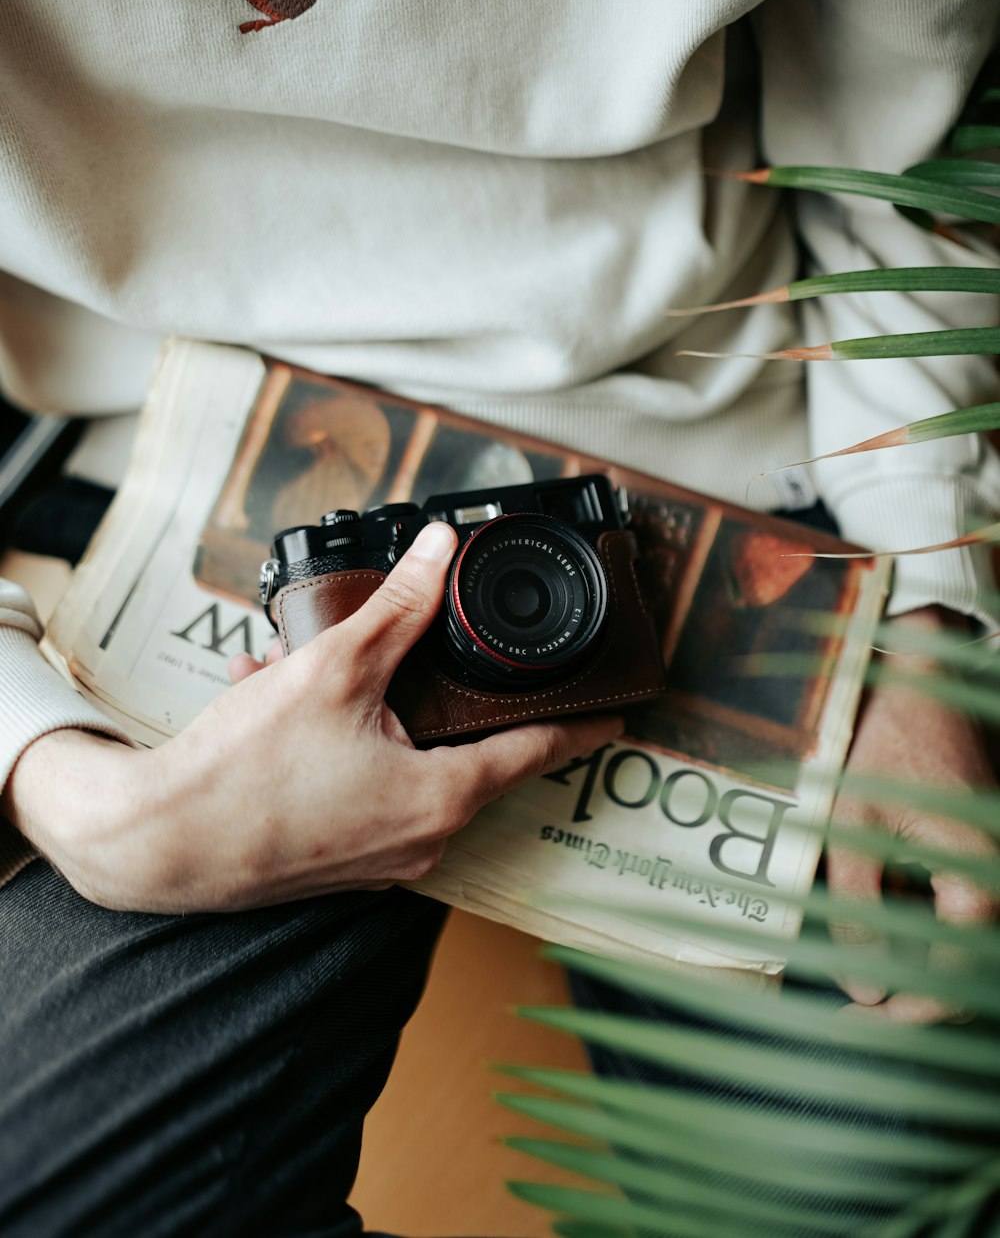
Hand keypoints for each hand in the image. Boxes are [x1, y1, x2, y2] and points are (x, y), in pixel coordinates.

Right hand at [5, 522, 621, 911]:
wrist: (154, 844)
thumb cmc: (243, 771)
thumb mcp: (333, 670)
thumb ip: (398, 607)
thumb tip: (440, 552)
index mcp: (439, 798)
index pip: (537, 751)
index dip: (580, 724)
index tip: (617, 714)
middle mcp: (419, 839)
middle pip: (460, 746)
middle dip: (430, 686)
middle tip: (414, 644)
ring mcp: (377, 856)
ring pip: (397, 756)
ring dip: (364, 704)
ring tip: (303, 662)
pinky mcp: (337, 857)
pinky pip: (356, 781)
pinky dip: (332, 737)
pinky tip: (274, 695)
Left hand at [827, 607, 998, 1022]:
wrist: (922, 679)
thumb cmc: (885, 742)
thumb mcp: (854, 826)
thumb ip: (857, 909)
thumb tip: (866, 992)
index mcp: (981, 878)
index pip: (956, 982)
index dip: (907, 1014)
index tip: (859, 1025)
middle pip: (967, 970)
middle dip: (912, 995)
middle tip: (857, 1010)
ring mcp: (996, 865)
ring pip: (963, 941)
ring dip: (919, 962)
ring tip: (862, 972)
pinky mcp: (983, 852)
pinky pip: (961, 907)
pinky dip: (924, 922)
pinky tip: (882, 919)